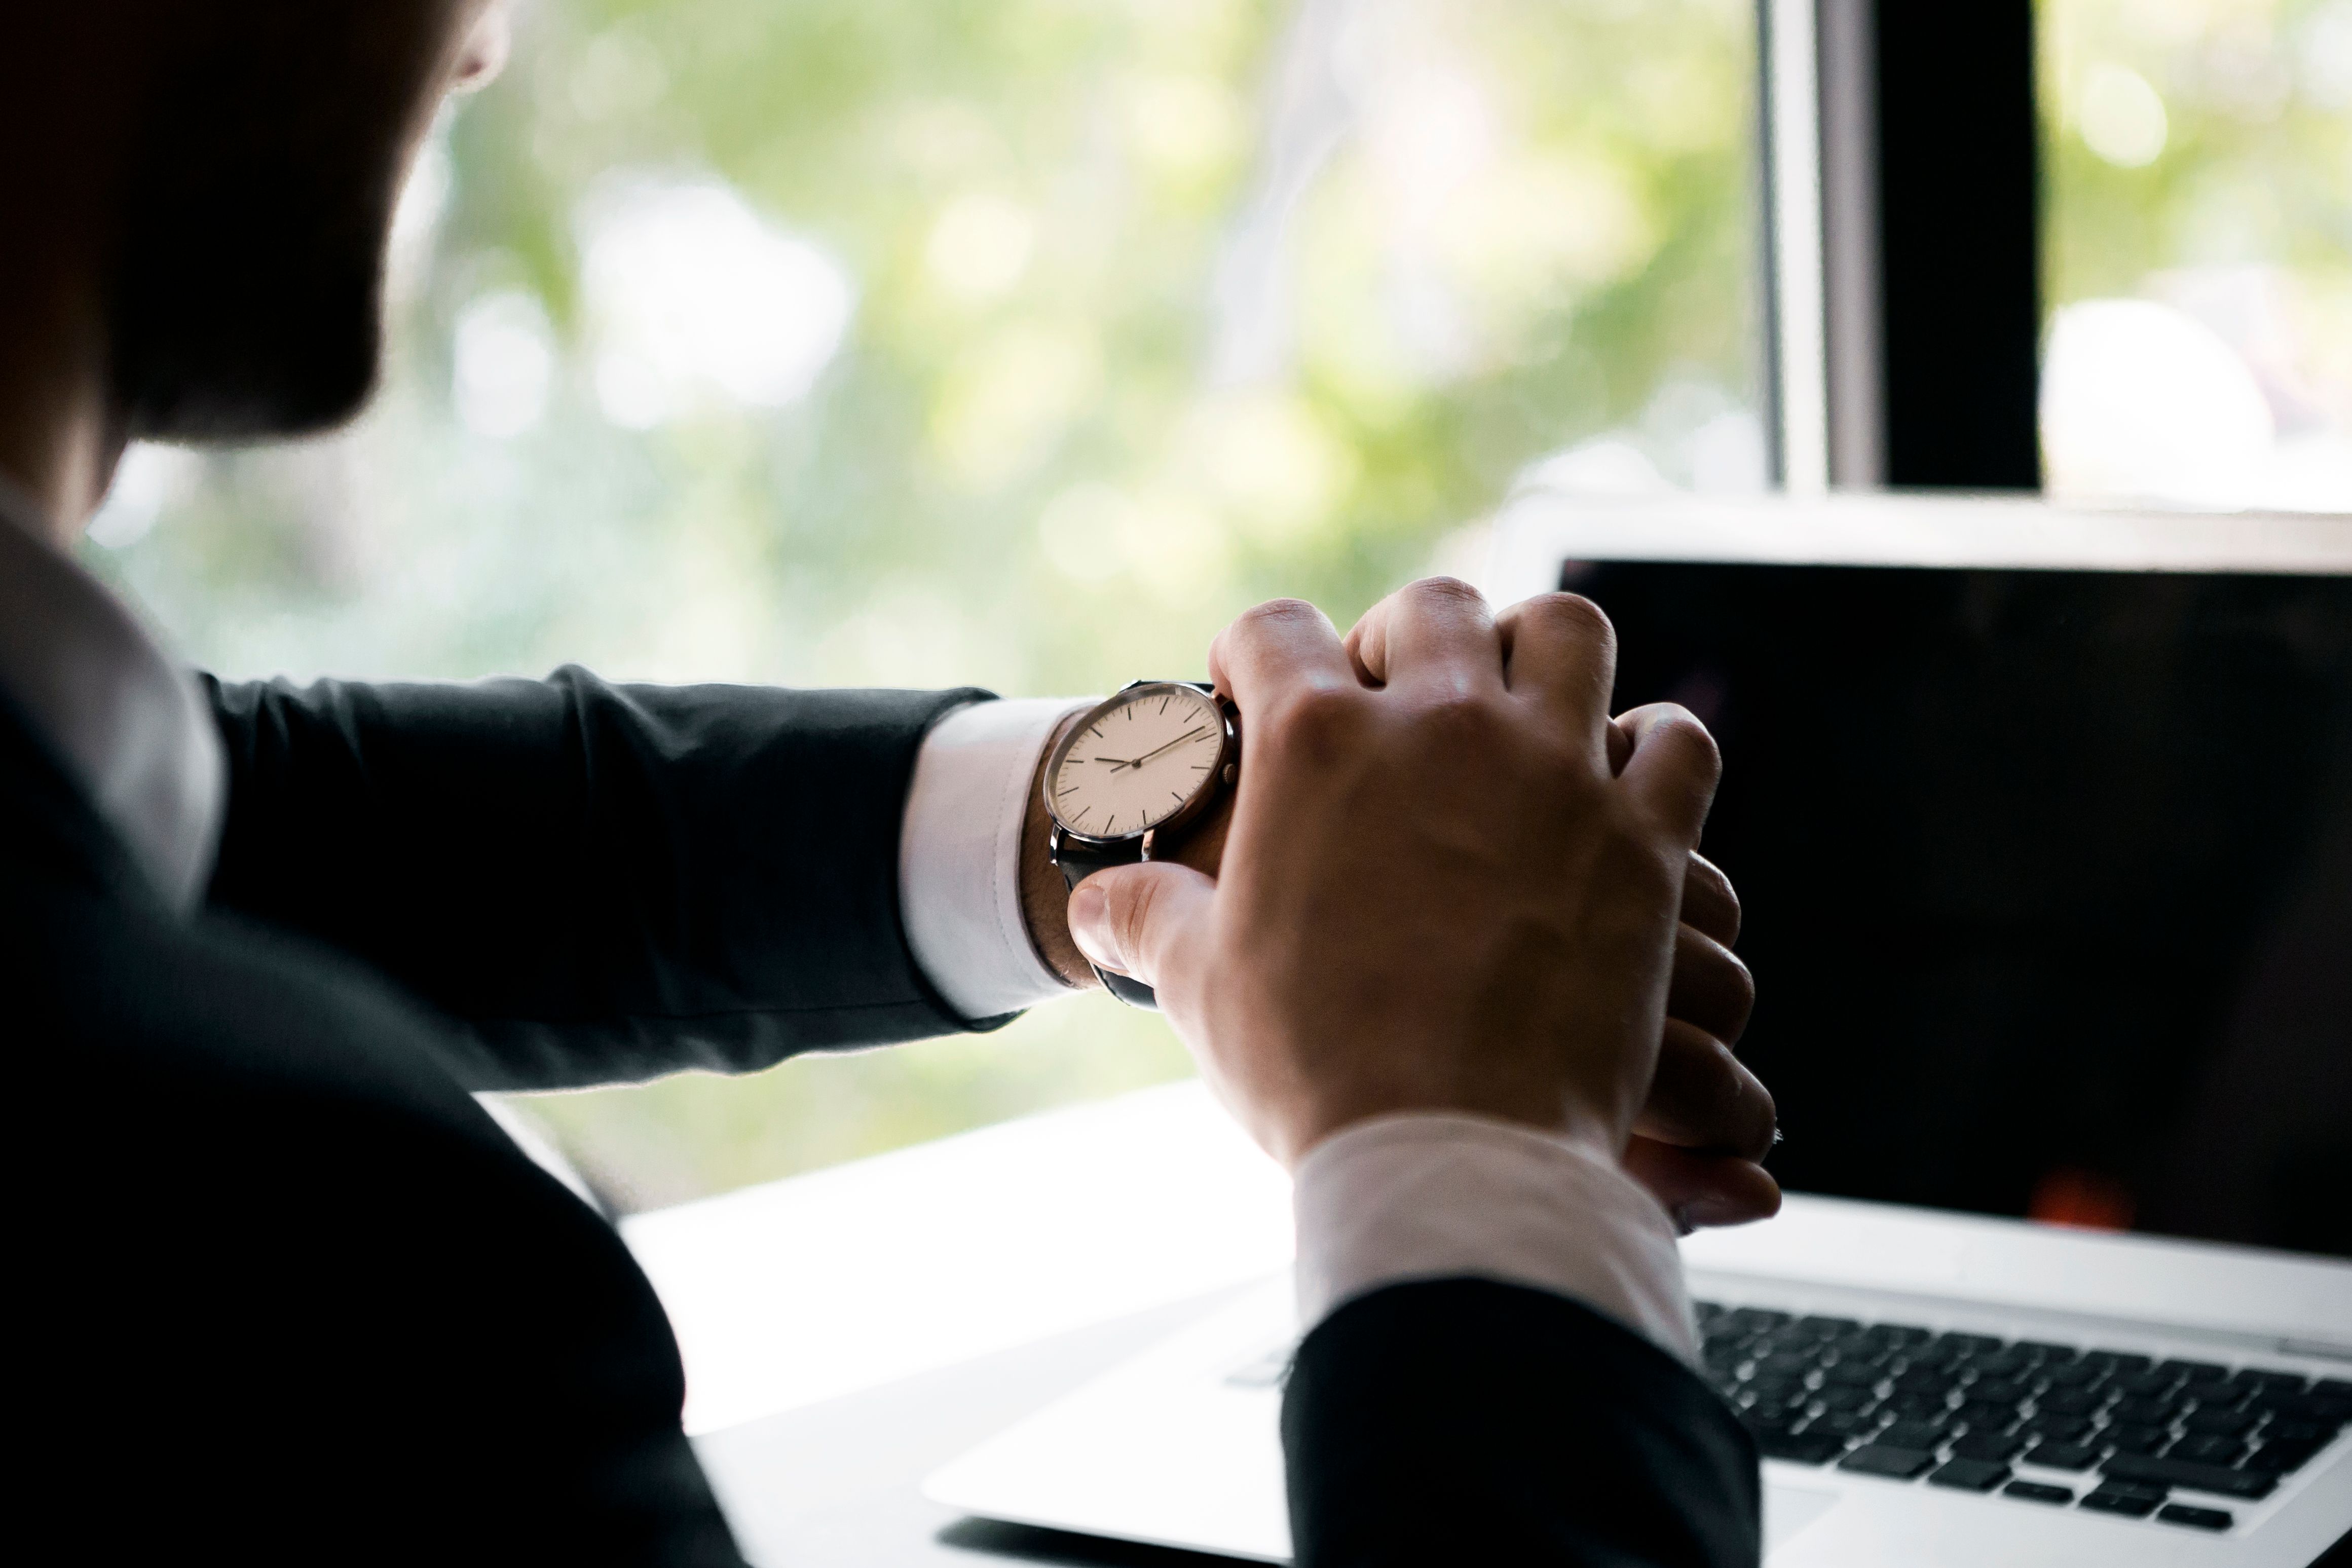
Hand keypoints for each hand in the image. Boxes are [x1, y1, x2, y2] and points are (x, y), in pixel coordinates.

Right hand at [1061, 582, 1776, 1221]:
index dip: (1252, 653)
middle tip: (1395, 700)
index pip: (1273, 630)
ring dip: (1539, 654)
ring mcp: (1553, 772)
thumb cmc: (1311, 1069)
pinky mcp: (1644, 839)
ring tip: (1520, 708)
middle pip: (1433, 605)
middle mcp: (1440, 726)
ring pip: (1567, 630)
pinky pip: (1676, 739)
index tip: (1253, 683)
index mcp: (1315, 746)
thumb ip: (1145, 918)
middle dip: (1404, 636)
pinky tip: (1622, 779)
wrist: (1448, 1153)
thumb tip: (1092, 903)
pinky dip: (1653, 746)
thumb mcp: (1199, 984)